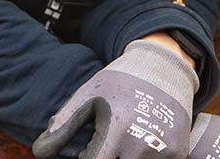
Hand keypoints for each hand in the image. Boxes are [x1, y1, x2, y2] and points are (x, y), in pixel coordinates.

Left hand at [32, 39, 197, 158]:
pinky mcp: (178, 154)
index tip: (86, 152)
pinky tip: (138, 144)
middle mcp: (142, 144)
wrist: (162, 70)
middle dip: (107, 157)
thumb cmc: (118, 83)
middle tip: (106, 145)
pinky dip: (143, 158)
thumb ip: (64, 124)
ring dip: (123, 157)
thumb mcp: (87, 97)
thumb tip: (40, 150)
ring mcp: (163, 151)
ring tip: (121, 142)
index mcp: (116, 129)